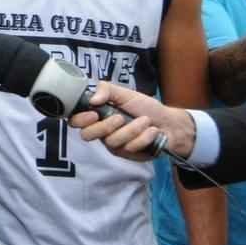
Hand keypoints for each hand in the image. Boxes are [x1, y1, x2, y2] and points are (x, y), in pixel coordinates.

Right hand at [71, 81, 196, 160]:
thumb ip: (106, 90)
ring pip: (112, 141)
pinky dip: (144, 137)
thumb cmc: (146, 107)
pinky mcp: (127, 154)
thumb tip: (92, 100)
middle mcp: (102, 131)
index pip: (76, 121)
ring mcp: (113, 144)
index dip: (80, 119)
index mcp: (98, 115)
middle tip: (120, 117)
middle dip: (105, 126)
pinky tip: (152, 131)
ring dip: (133, 128)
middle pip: (87, 135)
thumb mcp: (126, 93)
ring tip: (145, 121)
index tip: (94, 113)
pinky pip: (129, 147)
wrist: (169, 122)